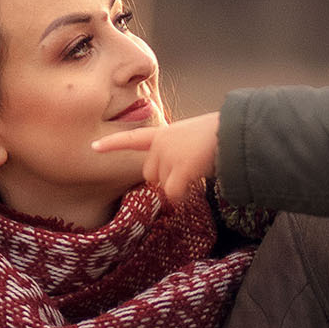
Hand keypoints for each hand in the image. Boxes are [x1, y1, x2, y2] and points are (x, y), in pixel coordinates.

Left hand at [92, 109, 220, 207]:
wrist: (235, 131)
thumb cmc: (220, 136)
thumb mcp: (191, 139)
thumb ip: (176, 152)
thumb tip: (173, 180)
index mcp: (164, 133)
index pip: (133, 138)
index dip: (112, 143)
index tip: (94, 146)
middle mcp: (162, 143)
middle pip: (150, 174)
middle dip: (165, 179)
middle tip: (188, 172)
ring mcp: (169, 156)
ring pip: (163, 186)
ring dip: (178, 187)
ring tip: (198, 173)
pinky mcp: (179, 168)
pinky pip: (173, 194)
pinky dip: (182, 196)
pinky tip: (194, 187)